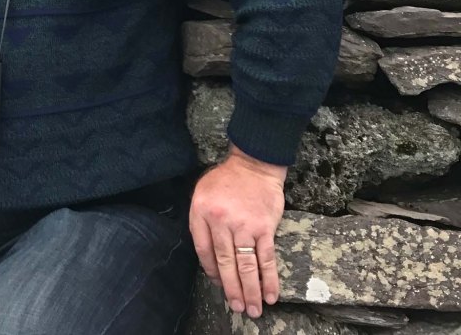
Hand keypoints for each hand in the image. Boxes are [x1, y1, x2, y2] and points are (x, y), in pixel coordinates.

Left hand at [189, 145, 286, 319]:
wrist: (253, 165)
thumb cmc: (226, 181)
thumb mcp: (202, 194)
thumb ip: (202, 223)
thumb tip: (210, 259)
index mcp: (202, 212)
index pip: (204, 251)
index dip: (211, 271)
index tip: (218, 284)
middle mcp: (221, 221)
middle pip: (225, 263)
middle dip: (231, 289)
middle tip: (238, 308)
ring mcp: (244, 225)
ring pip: (246, 265)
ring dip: (250, 291)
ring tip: (254, 309)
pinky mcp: (264, 228)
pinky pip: (266, 258)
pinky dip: (268, 279)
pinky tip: (270, 294)